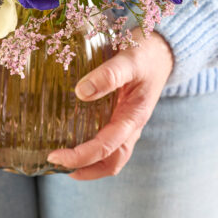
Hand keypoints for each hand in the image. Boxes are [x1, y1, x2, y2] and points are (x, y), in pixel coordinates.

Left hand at [47, 29, 173, 179]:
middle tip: (56, 162)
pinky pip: (107, 138)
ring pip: (111, 154)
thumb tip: (81, 92)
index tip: (56, 156)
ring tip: (62, 159)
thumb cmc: (146, 54)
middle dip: (84, 168)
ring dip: (88, 163)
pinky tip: (72, 136)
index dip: (81, 156)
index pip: (106, 147)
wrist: (161, 50)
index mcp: (134, 117)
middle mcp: (131, 125)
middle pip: (111, 161)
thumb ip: (109, 75)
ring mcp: (127, 122)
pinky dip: (90, 145)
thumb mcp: (129, 60)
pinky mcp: (120, 115)